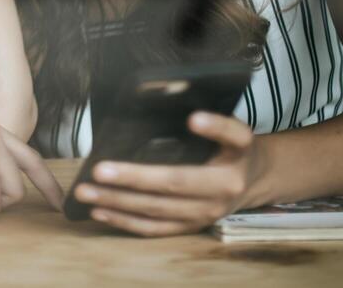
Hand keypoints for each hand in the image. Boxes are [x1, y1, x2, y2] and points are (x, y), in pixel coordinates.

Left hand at [71, 112, 263, 236]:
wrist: (255, 182)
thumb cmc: (235, 151)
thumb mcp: (237, 132)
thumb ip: (219, 124)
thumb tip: (190, 115)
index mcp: (230, 169)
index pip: (221, 146)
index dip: (210, 130)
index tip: (192, 120)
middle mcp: (218, 196)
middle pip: (172, 186)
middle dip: (132, 180)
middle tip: (99, 170)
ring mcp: (202, 216)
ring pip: (156, 211)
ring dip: (118, 203)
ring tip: (87, 192)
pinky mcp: (189, 227)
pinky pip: (154, 228)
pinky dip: (125, 221)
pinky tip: (100, 212)